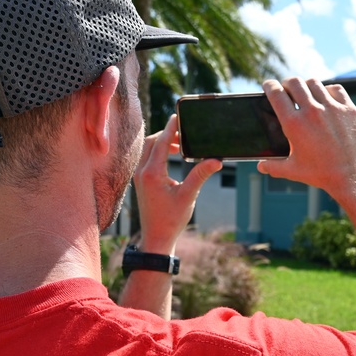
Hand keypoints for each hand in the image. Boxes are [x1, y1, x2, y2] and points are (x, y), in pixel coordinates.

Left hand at [133, 114, 221, 252]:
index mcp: (152, 173)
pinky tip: (172, 157)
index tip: (179, 117)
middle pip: (151, 142)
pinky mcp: (140, 182)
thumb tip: (216, 160)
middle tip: (185, 133)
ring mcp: (139, 177)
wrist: (156, 238)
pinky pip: (147, 159)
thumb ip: (200, 175)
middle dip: (167, 134)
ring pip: (148, 150)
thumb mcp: (189, 195)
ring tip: (181, 146)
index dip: (171, 128)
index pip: (160, 142)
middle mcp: (142, 172)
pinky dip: (158, 152)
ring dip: (162, 143)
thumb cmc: (171, 219)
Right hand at [257, 77, 355, 198]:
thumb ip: (273, 166)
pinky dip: (328, 90)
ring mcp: (331, 108)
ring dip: (306, 86)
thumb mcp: (292, 171)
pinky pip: (335, 89)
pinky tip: (326, 98)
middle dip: (287, 83)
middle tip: (287, 89)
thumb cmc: (320, 173)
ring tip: (306, 93)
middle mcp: (312, 111)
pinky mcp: (348, 109)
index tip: (268, 85)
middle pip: (294, 82)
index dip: (269, 85)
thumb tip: (261, 166)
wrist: (351, 175)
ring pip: (314, 83)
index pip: (276, 93)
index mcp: (294, 124)